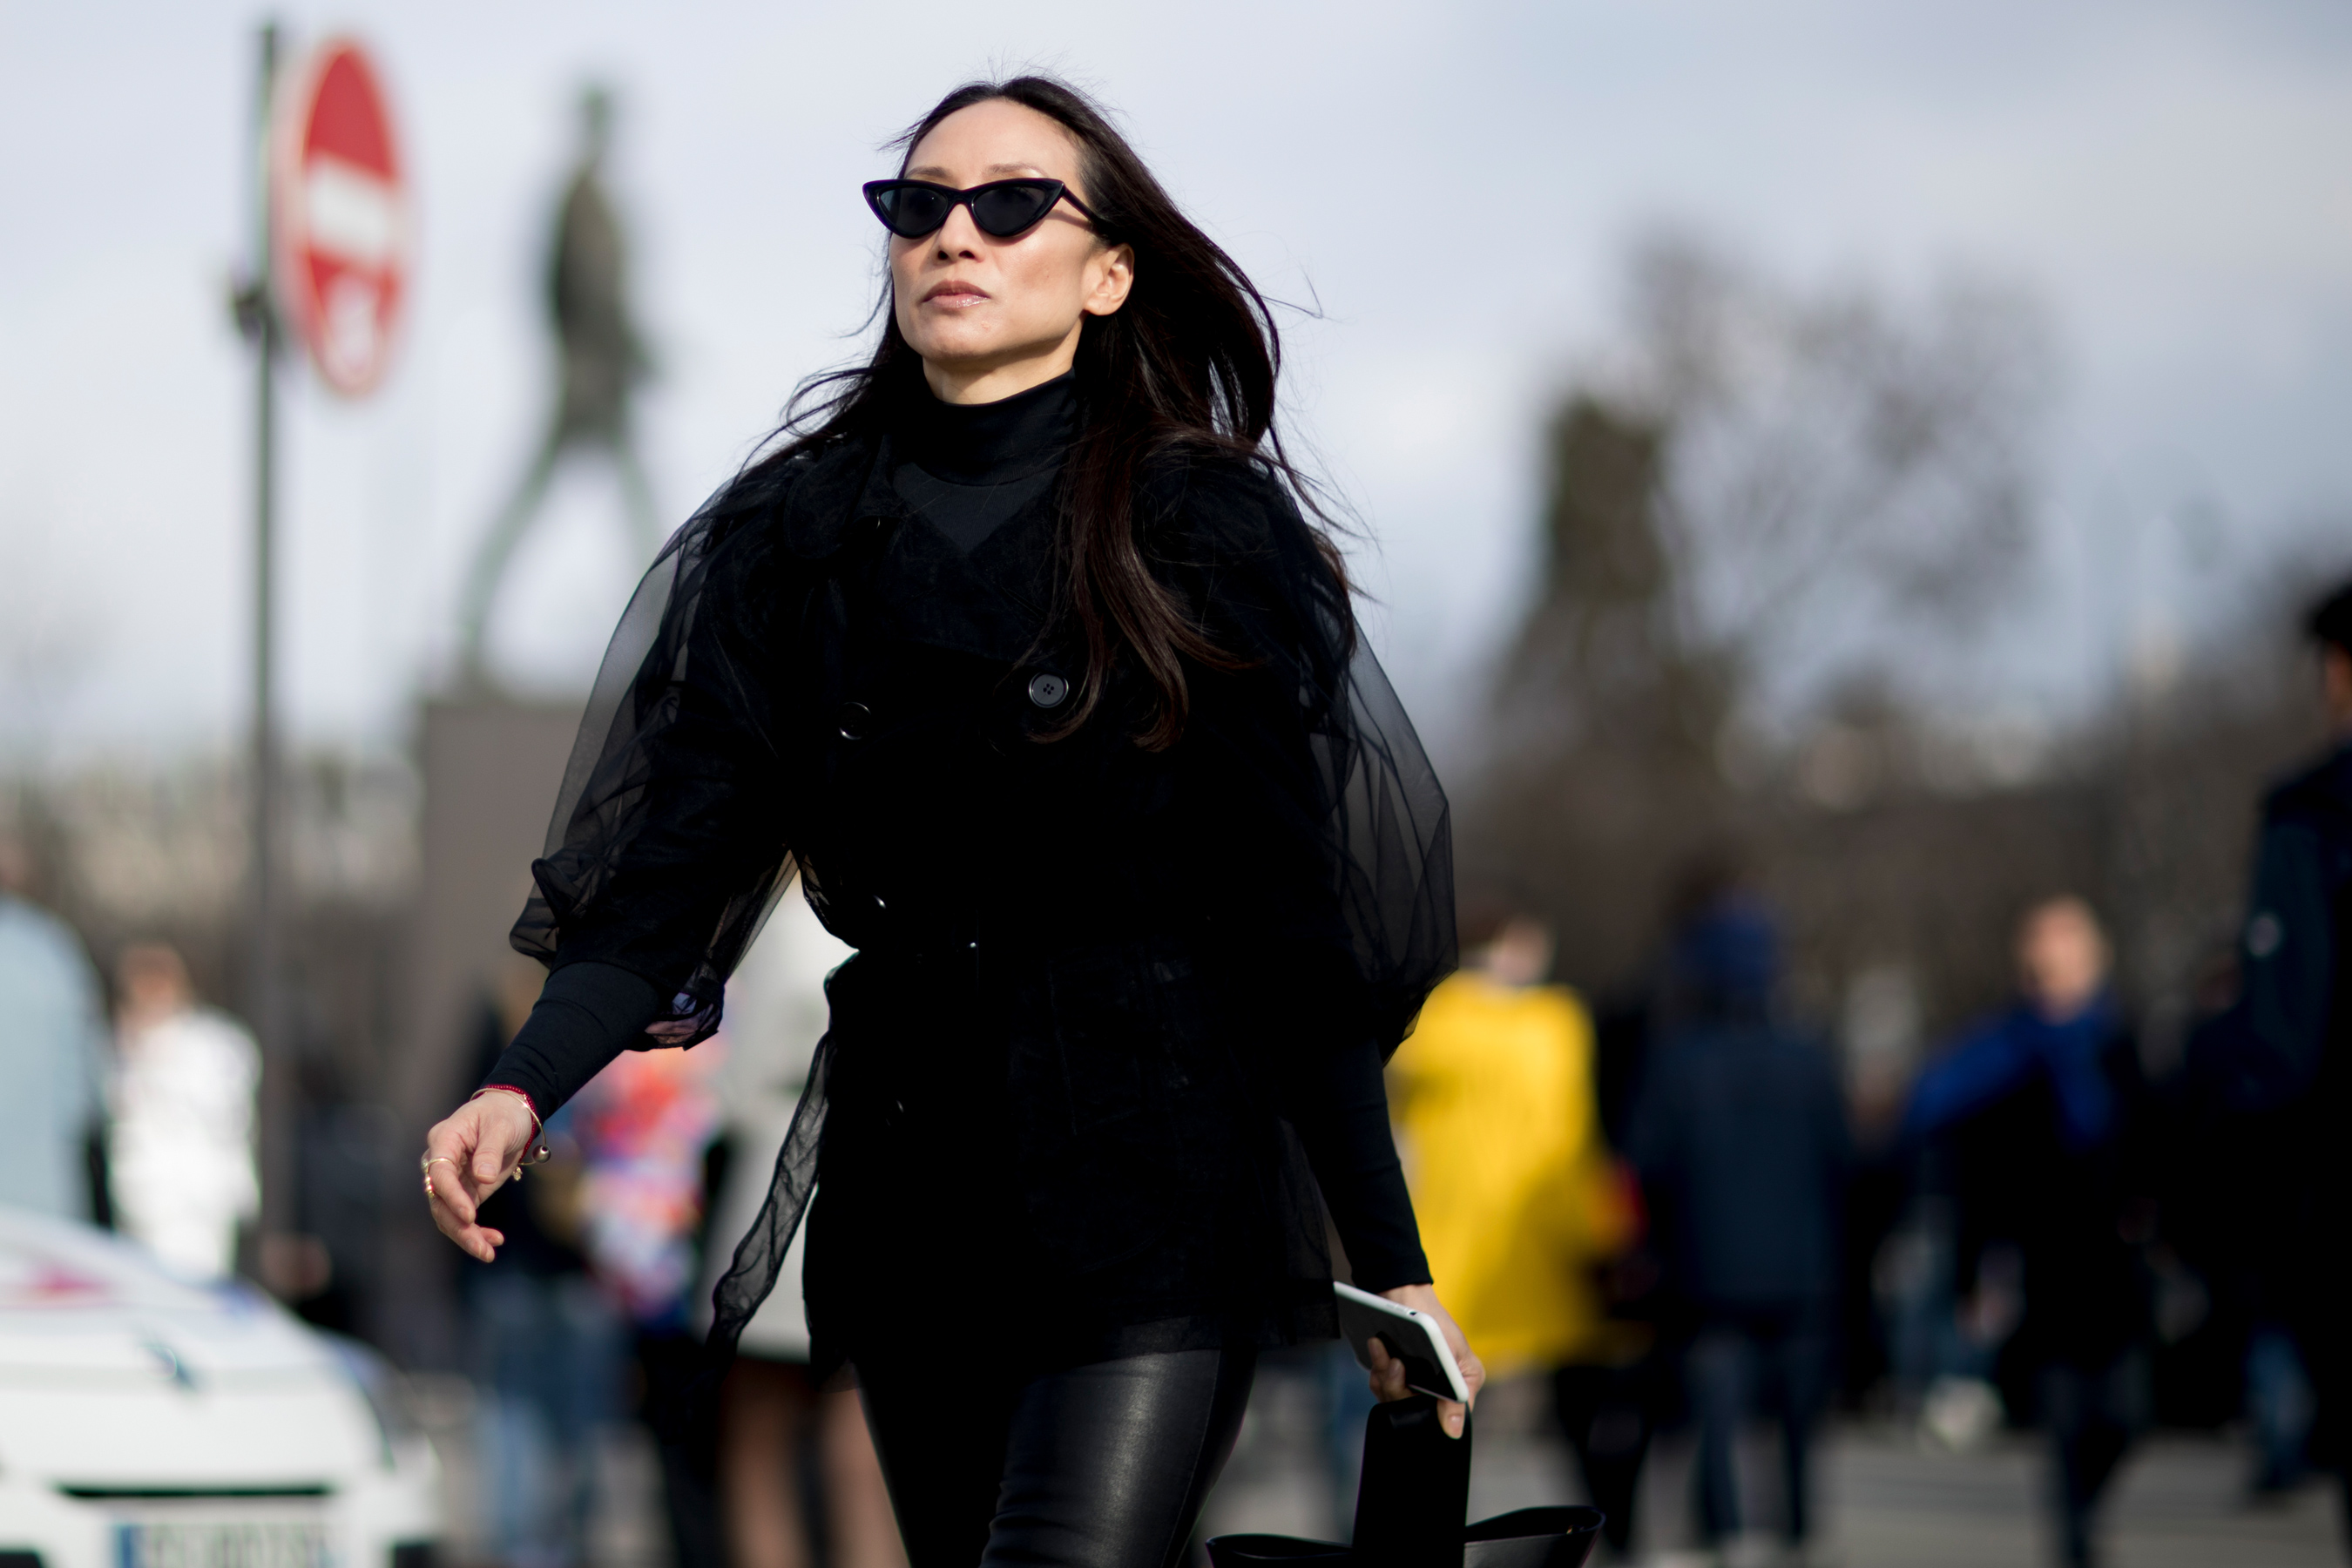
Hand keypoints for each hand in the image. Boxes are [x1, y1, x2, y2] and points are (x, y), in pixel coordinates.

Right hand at [421, 1092, 538, 1262]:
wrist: (511, 1113)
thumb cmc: (504, 1114)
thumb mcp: (501, 1127)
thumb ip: (490, 1151)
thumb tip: (482, 1177)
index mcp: (444, 1140)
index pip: (439, 1173)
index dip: (452, 1195)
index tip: (470, 1215)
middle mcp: (441, 1162)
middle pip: (439, 1200)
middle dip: (458, 1226)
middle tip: (481, 1247)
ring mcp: (452, 1179)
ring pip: (448, 1214)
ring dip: (466, 1235)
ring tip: (488, 1253)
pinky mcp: (465, 1191)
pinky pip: (463, 1216)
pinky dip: (476, 1231)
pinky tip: (495, 1241)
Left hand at [1366, 1283, 1484, 1438]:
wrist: (1408, 1296)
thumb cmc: (1439, 1324)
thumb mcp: (1457, 1356)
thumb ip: (1458, 1395)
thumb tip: (1455, 1433)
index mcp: (1452, 1394)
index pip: (1436, 1422)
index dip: (1422, 1415)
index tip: (1413, 1393)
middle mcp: (1429, 1395)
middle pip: (1409, 1412)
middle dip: (1398, 1387)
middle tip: (1396, 1364)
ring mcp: (1408, 1386)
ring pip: (1391, 1399)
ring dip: (1385, 1374)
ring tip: (1383, 1349)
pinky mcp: (1390, 1377)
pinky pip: (1379, 1385)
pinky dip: (1377, 1369)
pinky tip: (1378, 1349)